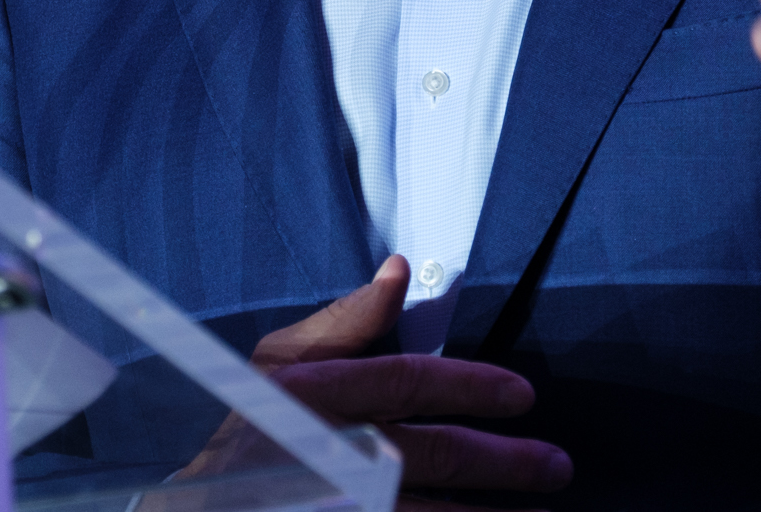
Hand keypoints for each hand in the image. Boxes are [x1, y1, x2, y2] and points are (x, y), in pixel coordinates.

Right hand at [179, 255, 573, 508]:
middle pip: (436, 454)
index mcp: (319, 394)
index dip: (469, 385)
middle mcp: (334, 450)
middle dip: (506, 462)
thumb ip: (345, 321)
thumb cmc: (249, 425)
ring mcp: (343, 501)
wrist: (203, 506)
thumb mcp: (281, 360)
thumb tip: (399, 272)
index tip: (523, 396)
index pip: (407, 382)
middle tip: (556, 466)